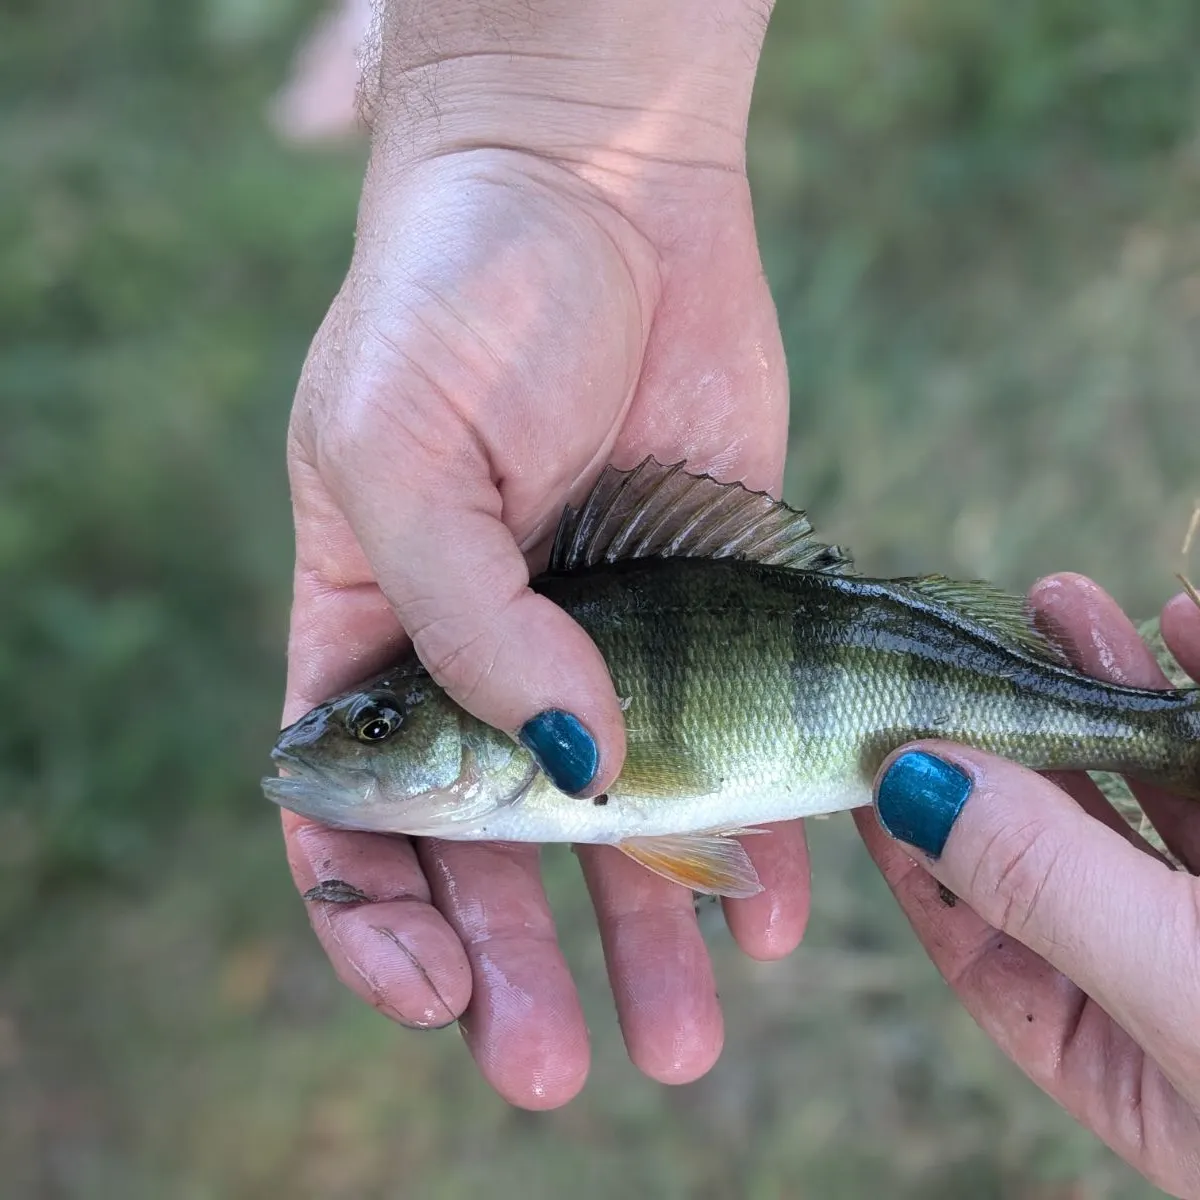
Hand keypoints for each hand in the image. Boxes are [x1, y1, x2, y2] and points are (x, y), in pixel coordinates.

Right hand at [279, 0, 807, 1108]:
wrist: (599, 185)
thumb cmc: (457, 297)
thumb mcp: (401, 450)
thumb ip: (466, 622)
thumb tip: (567, 767)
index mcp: (370, 628)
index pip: (348, 812)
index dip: (376, 920)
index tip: (429, 993)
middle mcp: (486, 654)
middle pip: (490, 850)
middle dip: (517, 965)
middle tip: (558, 1065)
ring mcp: (599, 641)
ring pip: (615, 824)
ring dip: (642, 933)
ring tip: (683, 1033)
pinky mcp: (707, 610)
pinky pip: (725, 747)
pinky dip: (746, 833)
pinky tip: (768, 906)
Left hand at [858, 574, 1199, 1196]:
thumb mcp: (1194, 998)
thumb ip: (1054, 892)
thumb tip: (914, 783)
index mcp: (1119, 1047)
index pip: (980, 930)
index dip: (918, 836)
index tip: (871, 745)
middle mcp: (1176, 974)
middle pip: (1064, 839)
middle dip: (1012, 734)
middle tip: (961, 637)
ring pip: (1159, 786)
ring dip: (1108, 688)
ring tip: (1062, 600)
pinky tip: (1188, 621)